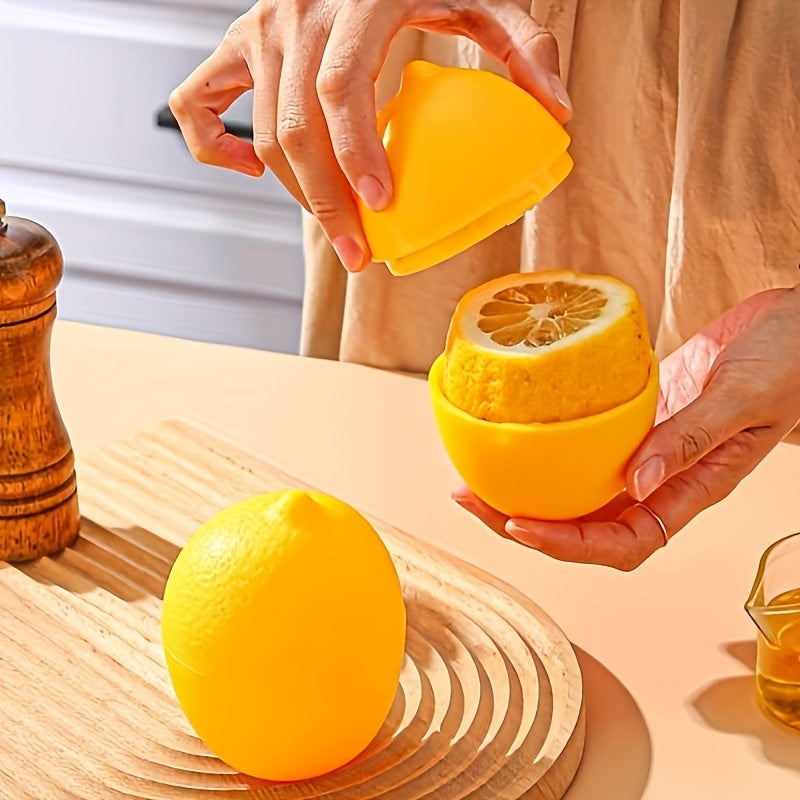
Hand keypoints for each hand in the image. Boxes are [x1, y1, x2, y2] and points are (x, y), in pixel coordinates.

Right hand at [168, 0, 572, 271]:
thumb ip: (524, 45)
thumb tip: (556, 111)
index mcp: (354, 2)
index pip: (339, 91)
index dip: (354, 155)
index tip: (379, 208)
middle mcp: (294, 15)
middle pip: (296, 130)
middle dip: (327, 204)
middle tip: (360, 252)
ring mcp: (259, 30)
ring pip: (263, 133)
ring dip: (297, 195)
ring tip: (337, 231)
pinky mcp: (237, 45)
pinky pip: (198, 102)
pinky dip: (213, 145)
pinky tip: (250, 170)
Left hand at [454, 285, 799, 569]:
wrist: (796, 325)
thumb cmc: (790, 362)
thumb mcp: (744, 397)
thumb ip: (691, 439)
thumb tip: (635, 484)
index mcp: (692, 490)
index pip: (624, 542)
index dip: (569, 546)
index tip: (519, 526)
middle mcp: (661, 480)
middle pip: (585, 525)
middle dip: (525, 523)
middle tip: (469, 500)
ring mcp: (643, 451)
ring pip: (576, 489)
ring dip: (525, 489)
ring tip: (473, 476)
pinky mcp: (633, 420)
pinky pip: (583, 446)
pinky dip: (547, 449)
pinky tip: (515, 436)